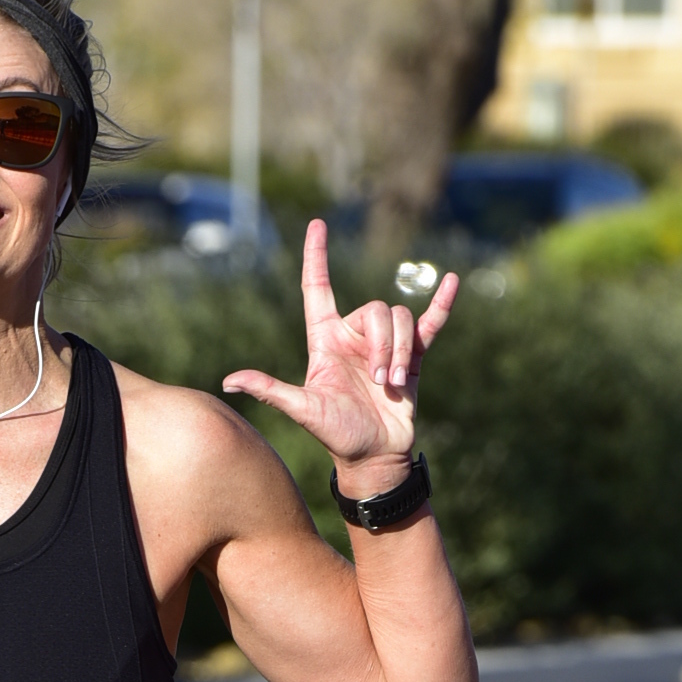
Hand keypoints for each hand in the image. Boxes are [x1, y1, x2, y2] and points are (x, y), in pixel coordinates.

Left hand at [221, 221, 458, 481]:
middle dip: (383, 344)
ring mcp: (384, 345)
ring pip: (399, 319)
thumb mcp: (303, 410)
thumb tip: (228, 382)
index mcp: (325, 341)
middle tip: (379, 382)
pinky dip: (442, 305)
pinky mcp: (412, 356)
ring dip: (399, 351)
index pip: (318, 289)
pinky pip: (429, 323)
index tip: (317, 225)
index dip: (316, 257)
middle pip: (376, 310)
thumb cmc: (336, 435)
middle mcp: (354, 336)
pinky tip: (453, 282)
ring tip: (392, 385)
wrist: (374, 456)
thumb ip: (270, 391)